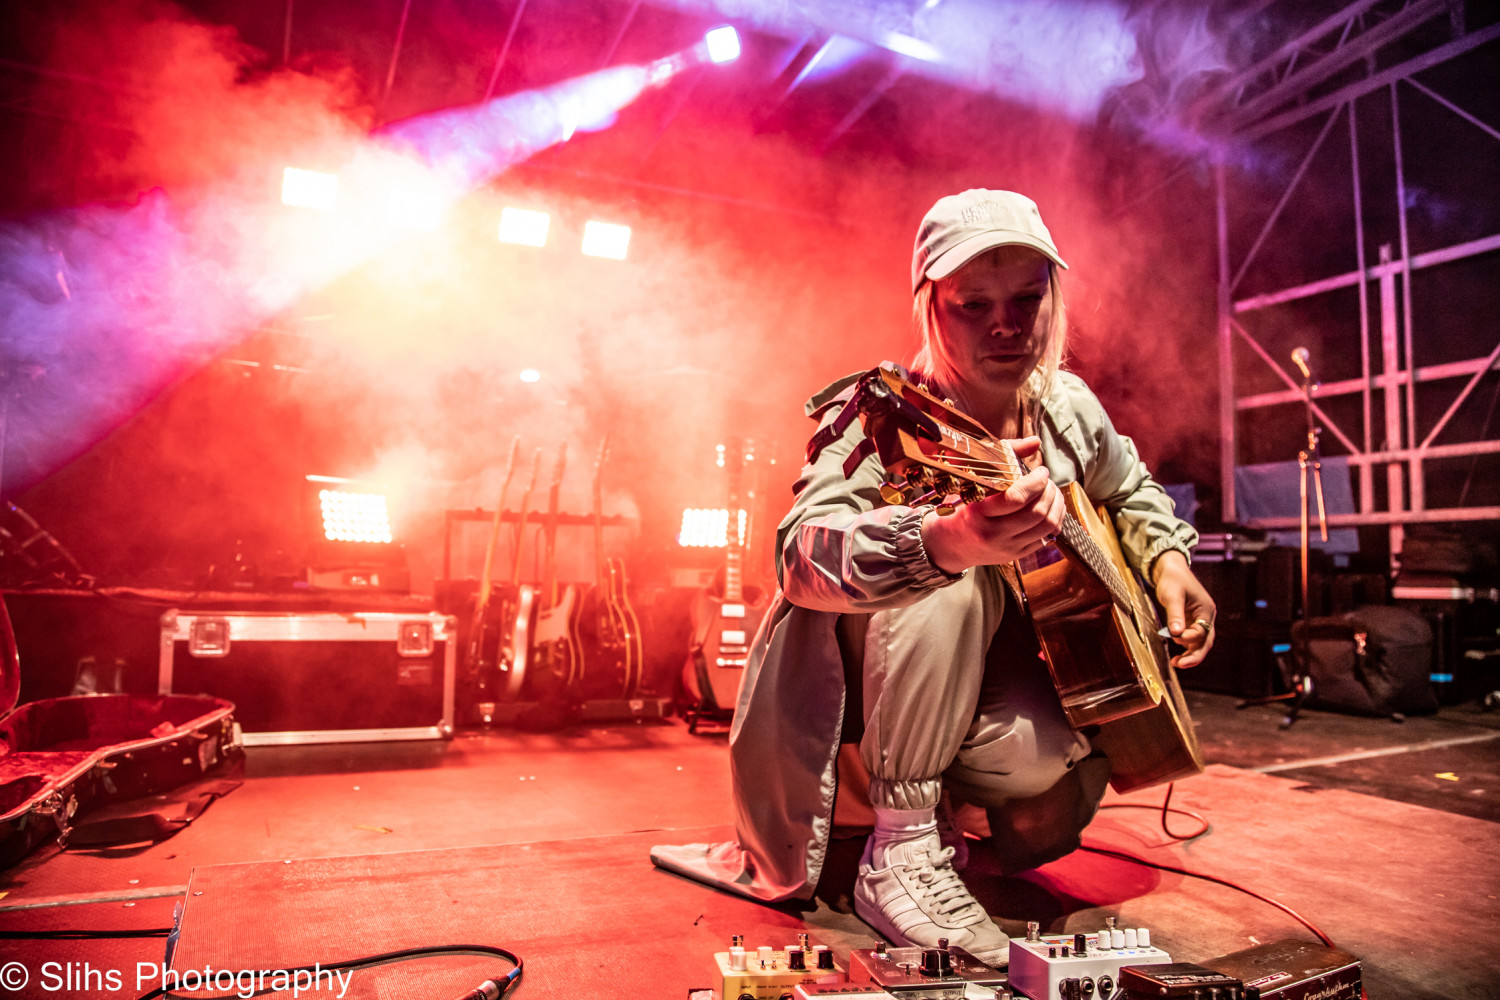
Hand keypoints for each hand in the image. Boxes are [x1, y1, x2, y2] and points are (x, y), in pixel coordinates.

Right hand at [920, 437, 1065, 573]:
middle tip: (1046, 480)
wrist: (949, 545)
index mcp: (978, 514)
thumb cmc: (960, 506)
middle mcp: (993, 534)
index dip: (1036, 482)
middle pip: (1036, 512)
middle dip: (1049, 491)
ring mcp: (1007, 547)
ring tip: (1051, 492)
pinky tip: (1050, 508)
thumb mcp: (971, 480)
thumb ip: (1004, 456)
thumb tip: (1035, 442)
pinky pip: (1047, 537)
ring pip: (1047, 526)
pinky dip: (1055, 519)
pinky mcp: (1016, 555)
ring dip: (1056, 504)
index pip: (1016, 498)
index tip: (1040, 471)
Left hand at [1152, 550, 1215, 668]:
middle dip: (1195, 655)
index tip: (1174, 636)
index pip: (1202, 631)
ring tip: (1176, 663)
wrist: (1170, 570)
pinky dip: (1186, 648)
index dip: (1188, 637)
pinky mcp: (1191, 623)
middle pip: (1206, 642)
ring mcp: (1200, 621)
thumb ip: (1174, 615)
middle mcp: (1206, 617)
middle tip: (1180, 664)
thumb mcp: (1172, 596)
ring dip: (1190, 654)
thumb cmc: (1173, 580)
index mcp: (1206, 610)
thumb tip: (1176, 634)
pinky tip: (1177, 655)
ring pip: (1200, 643)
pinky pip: (1192, 639)